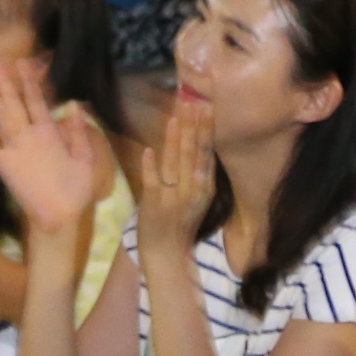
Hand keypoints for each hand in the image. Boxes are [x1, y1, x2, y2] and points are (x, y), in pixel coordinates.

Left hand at [0, 60, 100, 238]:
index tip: (21, 63)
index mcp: (50, 133)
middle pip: (13, 103)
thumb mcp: (86, 159)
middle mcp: (28, 137)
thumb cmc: (75, 189)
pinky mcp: (1, 165)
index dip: (28, 80)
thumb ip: (79, 131)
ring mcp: (12, 150)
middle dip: (4, 80)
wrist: (56, 218)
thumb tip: (74, 104)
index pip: (36, 100)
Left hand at [134, 95, 216, 258]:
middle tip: (192, 100)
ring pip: (175, 163)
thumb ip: (195, 170)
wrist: (168, 254)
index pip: (207, 152)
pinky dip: (150, 167)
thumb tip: (193, 138)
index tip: (207, 105)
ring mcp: (174, 198)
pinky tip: (149, 150)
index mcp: (204, 186)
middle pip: (193, 152)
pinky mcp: (154, 206)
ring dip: (175, 139)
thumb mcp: (195, 196)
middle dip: (193, 125)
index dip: (206, 128)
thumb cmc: (180, 223)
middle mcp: (193, 190)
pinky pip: (152, 182)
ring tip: (175, 117)